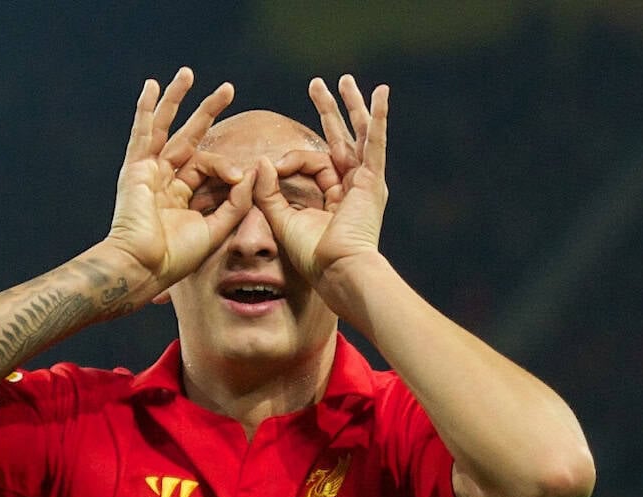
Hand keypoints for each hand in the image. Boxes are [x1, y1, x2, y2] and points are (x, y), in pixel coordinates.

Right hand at [106, 67, 252, 291]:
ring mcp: (149, 172)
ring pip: (166, 128)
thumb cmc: (177, 257)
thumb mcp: (216, 227)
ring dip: (178, 99)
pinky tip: (153, 86)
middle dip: (208, 113)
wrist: (145, 267)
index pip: (209, 168)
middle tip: (229, 89)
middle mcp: (165, 181)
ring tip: (189, 73)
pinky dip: (147, 109)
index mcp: (182, 198)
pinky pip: (143, 133)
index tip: (240, 178)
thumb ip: (236, 202)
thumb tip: (255, 172)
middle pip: (190, 138)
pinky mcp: (136, 169)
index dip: (228, 169)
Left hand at [255, 75, 389, 286]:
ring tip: (344, 80)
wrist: (338, 270)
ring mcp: (366, 182)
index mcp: (335, 199)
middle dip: (328, 111)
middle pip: (340, 140)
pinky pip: (375, 142)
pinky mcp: (373, 180)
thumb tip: (262, 160)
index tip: (273, 167)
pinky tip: (380, 94)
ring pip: (358, 134)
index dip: (289, 161)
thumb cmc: (313, 256)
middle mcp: (353, 187)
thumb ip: (268, 191)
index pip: (313, 163)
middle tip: (317, 85)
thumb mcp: (281, 219)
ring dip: (350, 105)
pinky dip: (378, 118)